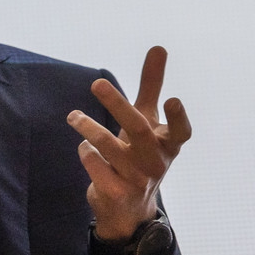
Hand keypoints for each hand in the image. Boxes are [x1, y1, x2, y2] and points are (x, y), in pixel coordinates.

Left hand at [69, 46, 193, 241]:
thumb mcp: (147, 121)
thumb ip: (151, 86)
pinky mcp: (115, 192)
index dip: (179, 117)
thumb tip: (159, 47)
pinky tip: (85, 148)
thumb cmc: (140, 152)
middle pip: (138, 129)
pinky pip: (94, 164)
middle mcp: (155, 161)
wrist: (129, 207)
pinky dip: (86, 152)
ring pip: (109, 146)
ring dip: (88, 127)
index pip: (181, 132)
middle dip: (117, 105)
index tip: (173, 99)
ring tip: (73, 116)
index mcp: (168, 144)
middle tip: (96, 83)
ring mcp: (136, 179)